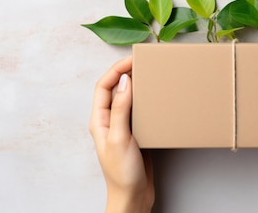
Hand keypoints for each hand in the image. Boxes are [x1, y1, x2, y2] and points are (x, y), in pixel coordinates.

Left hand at [89, 57, 153, 212]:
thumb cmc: (121, 173)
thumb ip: (121, 108)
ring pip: (129, 98)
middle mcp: (109, 120)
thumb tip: (124, 80)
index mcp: (99, 119)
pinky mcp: (136, 134)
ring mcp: (123, 127)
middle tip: (144, 62)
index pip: (104, 86)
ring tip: (152, 76)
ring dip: (138, 86)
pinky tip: (158, 99)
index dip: (117, 69)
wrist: (132, 197)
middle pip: (116, 88)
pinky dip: (148, 101)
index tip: (133, 59)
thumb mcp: (120, 137)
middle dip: (127, 72)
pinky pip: (140, 111)